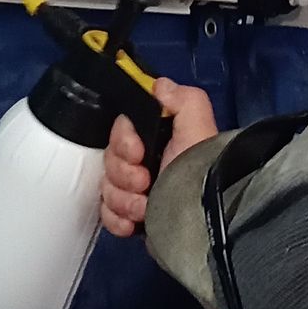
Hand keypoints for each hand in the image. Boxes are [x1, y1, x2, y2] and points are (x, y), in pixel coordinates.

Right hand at [100, 78, 219, 235]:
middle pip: (110, 162)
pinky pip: (108, 216)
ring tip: (146, 206)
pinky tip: (134, 223)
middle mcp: (146, 165)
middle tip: (146, 181)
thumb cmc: (198, 170)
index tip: (138, 151)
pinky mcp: (133, 220)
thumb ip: (183, 99)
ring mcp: (137, 194)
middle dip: (124, 174)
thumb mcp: (198, 126)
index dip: (123, 142)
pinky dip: (118, 220)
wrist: (200, 222)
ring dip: (124, 200)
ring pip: (107, 190)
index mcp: (158, 141)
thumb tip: (160, 85)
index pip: (119, 132)